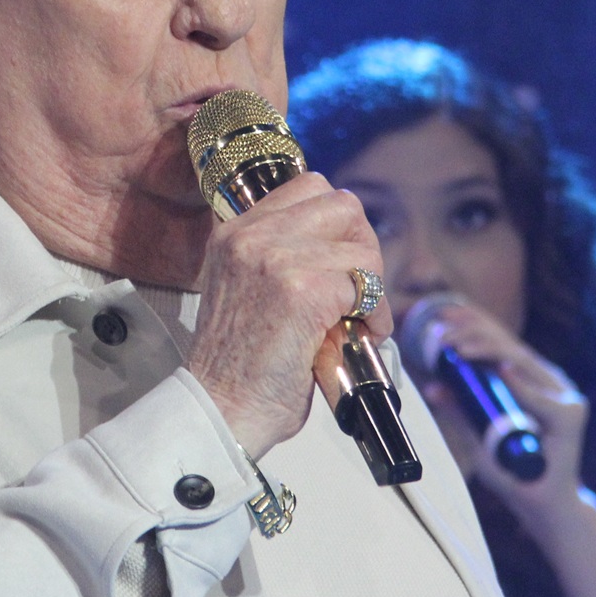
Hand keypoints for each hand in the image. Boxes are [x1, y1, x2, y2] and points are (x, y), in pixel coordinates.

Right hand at [187, 173, 391, 459]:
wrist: (221, 409)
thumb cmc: (237, 365)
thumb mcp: (243, 289)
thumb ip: (278, 257)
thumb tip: (341, 249)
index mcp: (234, 231)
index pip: (308, 188)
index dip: (337, 225)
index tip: (342, 261)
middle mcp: (251, 236)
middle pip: (341, 204)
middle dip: (362, 246)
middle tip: (359, 288)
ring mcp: (277, 259)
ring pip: (361, 246)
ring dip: (373, 284)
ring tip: (359, 320)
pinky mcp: (303, 291)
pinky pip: (365, 284)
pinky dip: (374, 313)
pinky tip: (360, 336)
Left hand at [418, 298, 590, 534]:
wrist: (543, 505)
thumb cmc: (514, 471)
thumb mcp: (480, 436)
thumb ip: (463, 411)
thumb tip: (434, 387)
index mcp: (529, 380)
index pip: (501, 344)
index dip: (474, 325)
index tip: (444, 319)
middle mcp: (547, 382)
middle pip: (509, 347)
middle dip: (474, 333)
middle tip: (443, 336)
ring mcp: (562, 397)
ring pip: (522, 362)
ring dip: (487, 350)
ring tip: (458, 349)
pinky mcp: (571, 418)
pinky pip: (541, 398)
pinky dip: (521, 386)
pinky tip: (503, 371)